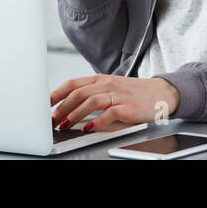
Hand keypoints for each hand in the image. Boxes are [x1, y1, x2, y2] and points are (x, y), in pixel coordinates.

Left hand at [50, 74, 179, 130]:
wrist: (162, 93)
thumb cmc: (133, 93)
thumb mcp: (111, 88)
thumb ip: (92, 93)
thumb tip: (68, 105)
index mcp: (101, 79)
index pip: (73, 83)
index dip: (56, 93)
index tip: (44, 104)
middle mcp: (108, 84)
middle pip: (78, 93)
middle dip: (62, 108)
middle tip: (52, 120)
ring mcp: (118, 95)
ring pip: (91, 101)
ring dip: (75, 115)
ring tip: (66, 125)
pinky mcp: (128, 107)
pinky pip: (109, 113)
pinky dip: (96, 122)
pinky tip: (88, 129)